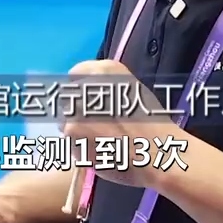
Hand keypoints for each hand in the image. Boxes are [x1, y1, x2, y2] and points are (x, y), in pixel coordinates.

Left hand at [61, 59, 174, 187]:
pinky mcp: (71, 130)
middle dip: (77, 111)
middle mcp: (87, 83)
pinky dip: (80, 147)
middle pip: (68, 98)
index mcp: (105, 70)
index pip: (76, 75)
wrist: (157, 152)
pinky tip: (99, 151)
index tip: (89, 102)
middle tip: (98, 126)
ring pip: (65, 120)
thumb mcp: (132, 90)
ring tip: (101, 140)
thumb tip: (85, 93)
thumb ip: (106, 87)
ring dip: (77, 130)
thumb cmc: (151, 124)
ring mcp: (77, 105)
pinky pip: (69, 140)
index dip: (81, 90)